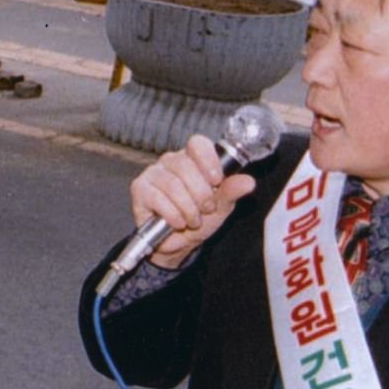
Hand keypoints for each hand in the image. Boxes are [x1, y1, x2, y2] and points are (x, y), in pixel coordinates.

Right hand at [128, 134, 258, 269]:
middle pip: (185, 166)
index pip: (198, 144)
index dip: (208, 160)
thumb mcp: (221, 207)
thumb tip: (248, 182)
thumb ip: (232, 192)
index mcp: (193, 159)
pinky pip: (157, 198)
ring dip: (187, 208)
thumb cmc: (199, 219)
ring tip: (192, 219)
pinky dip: (172, 214)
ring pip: (173, 184)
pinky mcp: (140, 188)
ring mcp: (153, 173)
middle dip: (201, 193)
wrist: (179, 244)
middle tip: (206, 208)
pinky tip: (177, 222)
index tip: (216, 180)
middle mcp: (171, 162)